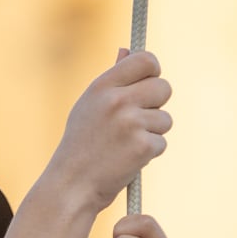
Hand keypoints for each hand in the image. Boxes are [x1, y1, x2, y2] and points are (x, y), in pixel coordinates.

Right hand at [48, 50, 171, 215]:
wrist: (71, 187)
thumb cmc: (80, 147)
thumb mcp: (88, 107)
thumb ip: (111, 81)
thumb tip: (127, 50)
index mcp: (102, 87)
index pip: (146, 60)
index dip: (153, 72)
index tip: (149, 83)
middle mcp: (117, 101)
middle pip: (163, 88)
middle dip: (157, 105)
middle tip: (138, 122)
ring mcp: (130, 124)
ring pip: (165, 119)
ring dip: (152, 133)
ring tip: (125, 145)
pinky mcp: (142, 147)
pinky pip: (161, 143)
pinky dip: (148, 154)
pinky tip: (127, 160)